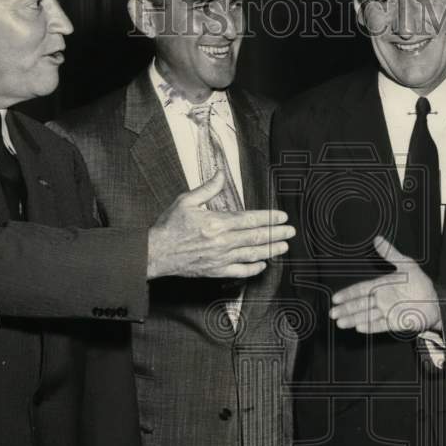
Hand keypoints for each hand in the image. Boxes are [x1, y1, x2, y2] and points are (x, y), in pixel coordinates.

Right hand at [147, 171, 295, 279]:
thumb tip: (222, 173)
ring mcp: (220, 258)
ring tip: (284, 247)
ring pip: (252, 254)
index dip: (269, 218)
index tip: (282, 217)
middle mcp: (222, 241)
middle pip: (256, 237)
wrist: (154, 253)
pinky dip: (253, 269)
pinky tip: (263, 264)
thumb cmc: (168, 226)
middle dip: (276, 234)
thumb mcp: (186, 201)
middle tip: (291, 231)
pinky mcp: (215, 271)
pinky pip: (240, 271)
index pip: (250, 219)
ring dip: (271, 250)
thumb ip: (208, 188)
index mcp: (217, 222)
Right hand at [329, 235, 440, 333]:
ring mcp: (387, 312)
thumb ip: (390, 253)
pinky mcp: (394, 323)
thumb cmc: (421, 283)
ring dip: (353, 319)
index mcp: (381, 286)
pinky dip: (370, 326)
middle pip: (359, 305)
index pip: (360, 290)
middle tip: (332, 313)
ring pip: (366, 316)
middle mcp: (381, 300)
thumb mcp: (406, 265)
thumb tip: (378, 239)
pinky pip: (380, 325)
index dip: (347, 294)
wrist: (435, 301)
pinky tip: (359, 327)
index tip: (336, 298)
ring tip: (340, 323)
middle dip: (345, 309)